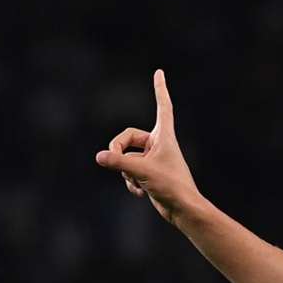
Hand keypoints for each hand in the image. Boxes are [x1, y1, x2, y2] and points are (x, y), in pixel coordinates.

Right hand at [95, 70, 200, 224]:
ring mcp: (153, 159)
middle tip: (117, 164)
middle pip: (126, 138)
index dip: (160, 89)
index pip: (162, 106)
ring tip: (141, 184)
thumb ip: (118, 162)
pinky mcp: (149, 173)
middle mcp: (159, 145)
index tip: (160, 72)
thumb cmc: (171, 187)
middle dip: (117, 152)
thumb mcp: (141, 172)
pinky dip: (130, 182)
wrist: (183, 210)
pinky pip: (129, 171)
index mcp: (164, 136)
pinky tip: (141, 193)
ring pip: (125, 158)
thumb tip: (99, 157)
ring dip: (126, 172)